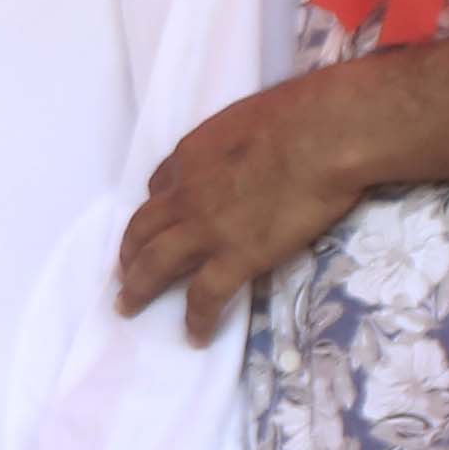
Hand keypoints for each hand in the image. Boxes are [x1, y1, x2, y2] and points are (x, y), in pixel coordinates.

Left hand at [116, 73, 375, 345]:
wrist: (325, 134)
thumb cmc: (303, 113)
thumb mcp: (247, 116)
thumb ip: (234, 140)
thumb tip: (251, 149)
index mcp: (191, 155)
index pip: (160, 186)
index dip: (157, 205)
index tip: (159, 218)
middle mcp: (186, 193)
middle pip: (142, 228)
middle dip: (129, 250)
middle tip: (123, 270)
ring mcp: (205, 228)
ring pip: (154, 265)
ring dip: (137, 288)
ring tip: (128, 306)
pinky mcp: (235, 257)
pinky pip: (204, 297)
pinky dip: (195, 319)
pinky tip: (194, 335)